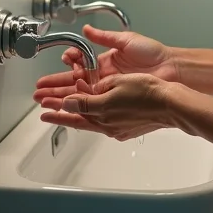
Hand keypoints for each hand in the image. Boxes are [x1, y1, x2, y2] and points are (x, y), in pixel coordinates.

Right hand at [33, 25, 178, 109]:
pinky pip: (93, 105)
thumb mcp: (126, 40)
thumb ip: (104, 37)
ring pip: (80, 96)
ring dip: (62, 98)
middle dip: (56, 86)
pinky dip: (78, 107)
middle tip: (39, 91)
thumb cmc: (153, 53)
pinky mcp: (115, 101)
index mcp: (106, 61)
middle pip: (75, 83)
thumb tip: (87, 29)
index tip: (64, 61)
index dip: (70, 63)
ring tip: (45, 101)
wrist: (170, 69)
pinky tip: (66, 109)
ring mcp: (109, 89)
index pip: (81, 63)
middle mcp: (104, 76)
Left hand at [40, 74, 174, 140]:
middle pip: (78, 117)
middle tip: (45, 110)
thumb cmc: (146, 90)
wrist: (169, 104)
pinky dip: (93, 118)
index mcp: (102, 110)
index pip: (73, 108)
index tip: (44, 105)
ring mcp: (117, 128)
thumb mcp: (114, 84)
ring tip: (63, 111)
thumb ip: (91, 93)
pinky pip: (103, 124)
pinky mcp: (126, 129)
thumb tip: (73, 98)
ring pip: (89, 121)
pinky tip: (92, 114)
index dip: (57, 105)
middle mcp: (106, 123)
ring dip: (75, 115)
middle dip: (60, 112)